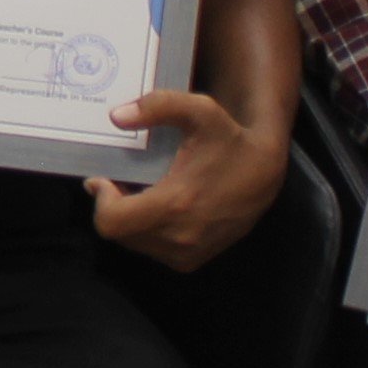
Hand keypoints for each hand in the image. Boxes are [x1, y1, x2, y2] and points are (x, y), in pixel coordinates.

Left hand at [83, 89, 283, 272]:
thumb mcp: (200, 111)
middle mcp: (179, 237)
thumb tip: (116, 116)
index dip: (101, 200)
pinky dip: (144, 231)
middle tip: (118, 182)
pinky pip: (150, 250)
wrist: (265, 173)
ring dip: (127, 219)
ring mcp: (186, 253)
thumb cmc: (230, 140)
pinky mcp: (190, 261)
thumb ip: (158, 106)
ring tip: (139, 193)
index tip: (103, 178)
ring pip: (132, 243)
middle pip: (118, 232)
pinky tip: (156, 208)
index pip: (111, 222)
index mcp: (176, 205)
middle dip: (112, 206)